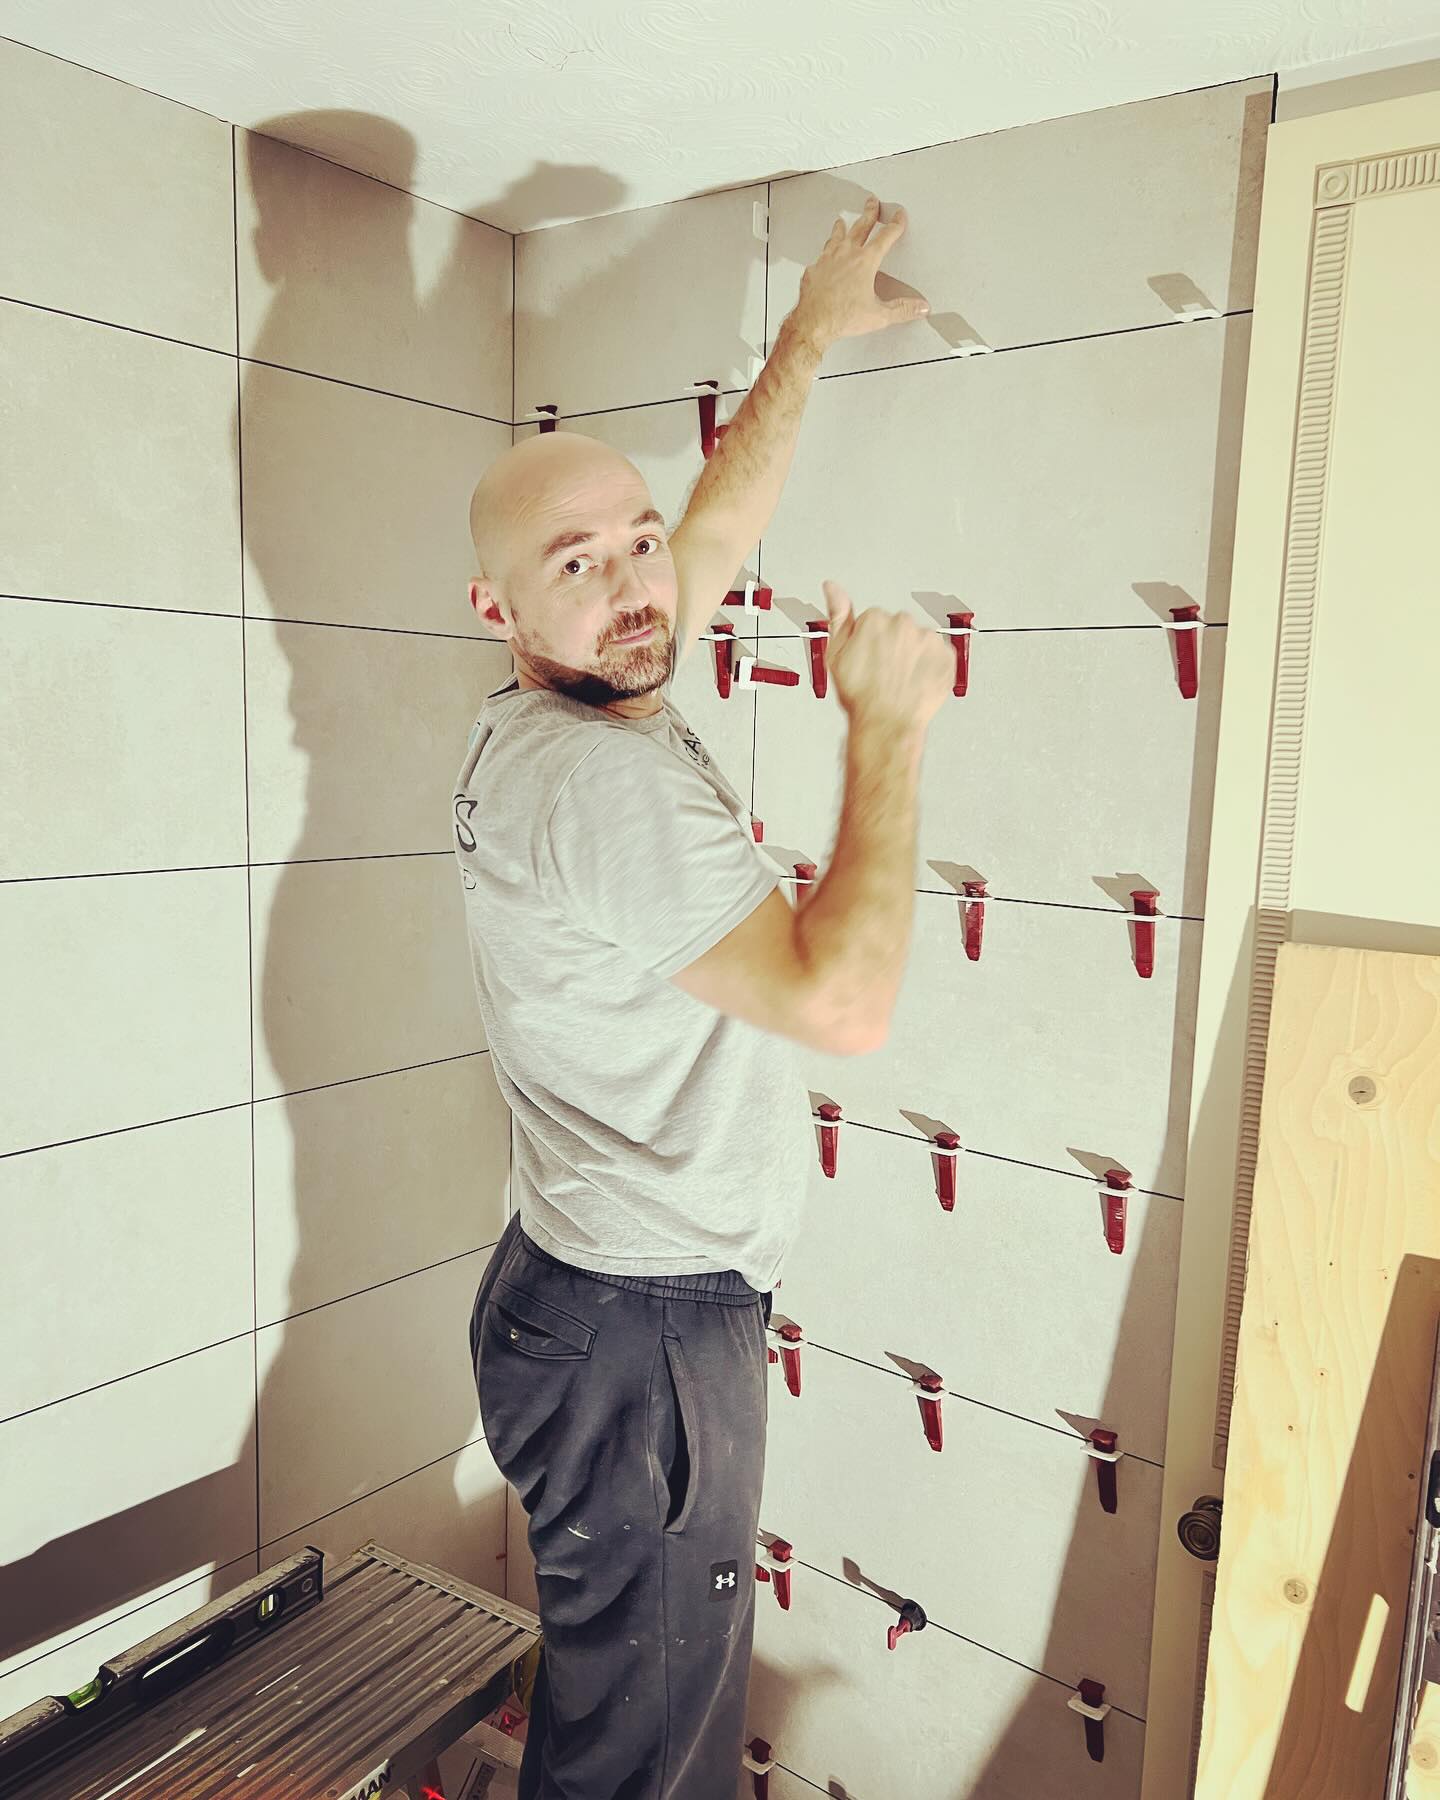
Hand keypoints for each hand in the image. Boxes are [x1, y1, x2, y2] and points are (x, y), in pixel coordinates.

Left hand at [788, 196, 928, 350]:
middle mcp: (845, 255)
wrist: (813, 324)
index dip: (895, 225)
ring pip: (836, 237)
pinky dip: (825, 252)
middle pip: (860, 227)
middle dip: (869, 213)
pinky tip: (824, 254)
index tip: (899, 216)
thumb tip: (920, 307)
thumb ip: (902, 310)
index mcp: (865, 262)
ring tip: (841, 221)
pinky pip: (821, 256)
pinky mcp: (814, 270)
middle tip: (871, 202)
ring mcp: (827, 260)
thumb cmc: (841, 318)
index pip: (885, 237)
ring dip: (842, 227)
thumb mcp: (879, 316)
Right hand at [822, 580, 953, 731]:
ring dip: (913, 656)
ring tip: (901, 680)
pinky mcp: (946, 656)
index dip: (870, 643)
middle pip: (899, 628)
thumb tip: (833, 588)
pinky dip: (931, 667)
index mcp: (876, 620)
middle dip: (893, 646)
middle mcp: (904, 624)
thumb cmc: (862, 696)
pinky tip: (917, 681)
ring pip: (920, 642)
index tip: (869, 660)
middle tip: (884, 672)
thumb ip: (838, 616)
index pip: (875, 621)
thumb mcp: (836, 654)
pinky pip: (940, 656)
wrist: (886, 723)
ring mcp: (928, 640)